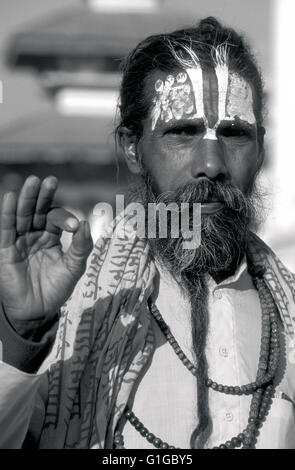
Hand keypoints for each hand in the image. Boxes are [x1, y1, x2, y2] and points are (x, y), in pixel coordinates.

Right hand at [0, 175, 92, 327]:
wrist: (38, 311)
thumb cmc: (56, 289)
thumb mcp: (74, 267)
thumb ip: (81, 246)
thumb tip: (85, 222)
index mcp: (50, 236)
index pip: (55, 218)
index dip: (64, 218)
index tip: (73, 227)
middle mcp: (34, 235)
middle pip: (37, 210)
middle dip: (42, 196)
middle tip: (49, 180)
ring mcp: (19, 241)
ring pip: (22, 216)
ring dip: (26, 199)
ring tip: (32, 182)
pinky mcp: (6, 250)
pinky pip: (6, 229)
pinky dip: (7, 214)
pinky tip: (12, 198)